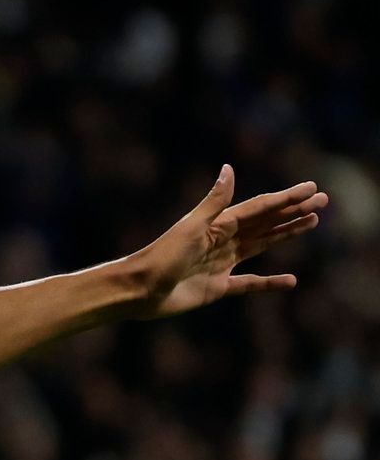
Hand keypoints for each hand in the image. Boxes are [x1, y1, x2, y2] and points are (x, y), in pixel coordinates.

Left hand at [127, 166, 327, 317]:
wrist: (137, 290)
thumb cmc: (160, 257)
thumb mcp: (191, 227)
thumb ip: (214, 202)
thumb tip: (229, 169)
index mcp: (218, 224)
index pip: (260, 208)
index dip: (286, 198)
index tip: (310, 188)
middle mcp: (222, 241)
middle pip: (266, 223)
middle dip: (293, 212)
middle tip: (323, 201)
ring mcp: (221, 264)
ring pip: (262, 246)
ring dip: (286, 235)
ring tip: (312, 223)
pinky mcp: (217, 288)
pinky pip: (249, 283)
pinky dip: (269, 283)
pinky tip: (290, 281)